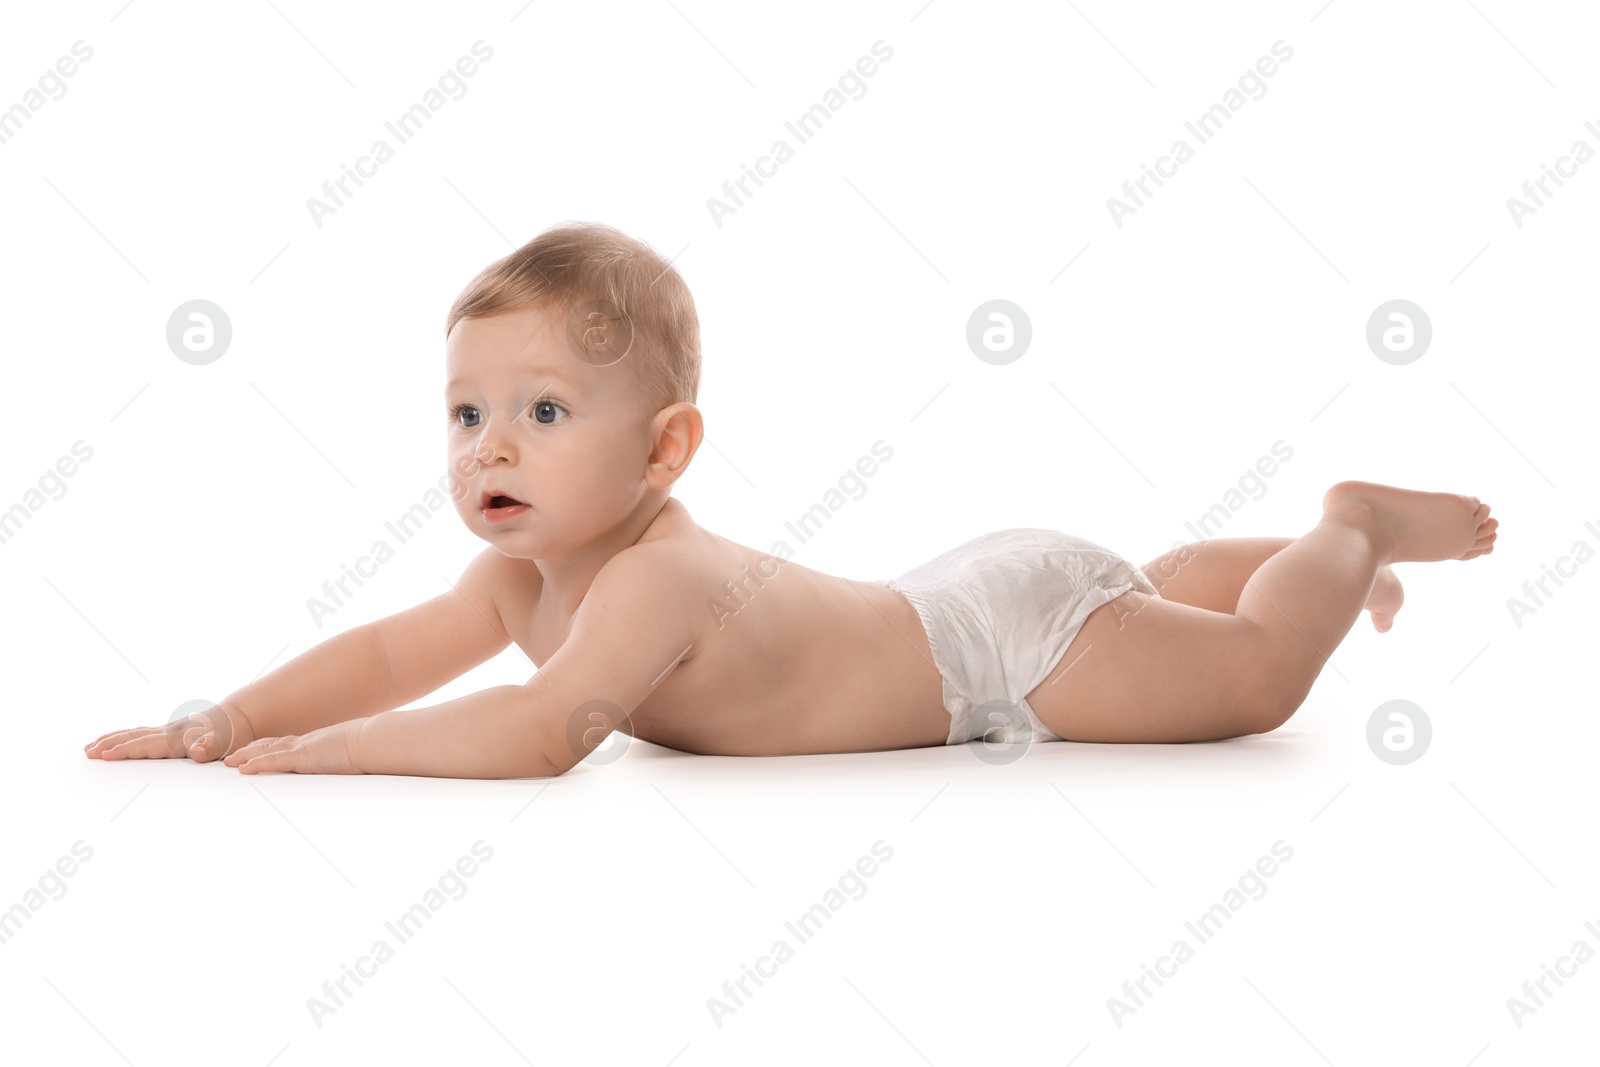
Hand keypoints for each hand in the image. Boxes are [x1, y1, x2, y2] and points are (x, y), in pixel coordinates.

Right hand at [85, 701, 255, 762]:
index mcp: (178, 738)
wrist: (240, 718)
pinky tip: (119, 740)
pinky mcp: (170, 733)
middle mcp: (169, 732)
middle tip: (87, 752)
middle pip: (134, 738)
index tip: (104, 755)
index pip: (147, 745)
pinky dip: (126, 737)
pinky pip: (142, 734)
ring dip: (113, 740)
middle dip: (110, 745)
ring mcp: (168, 731)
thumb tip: (197, 749)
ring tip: (91, 746)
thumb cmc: (234, 735)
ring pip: (135, 734)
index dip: (125, 751)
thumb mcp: (226, 743)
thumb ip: (211, 747)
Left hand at [222, 718, 367, 774]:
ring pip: (267, 751)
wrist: (375, 740)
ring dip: (246, 757)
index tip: (253, 751)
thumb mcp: (352, 753)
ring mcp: (304, 748)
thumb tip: (350, 764)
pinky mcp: (305, 757)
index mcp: (316, 743)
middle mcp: (306, 742)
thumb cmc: (369, 747)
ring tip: (229, 762)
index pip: (285, 744)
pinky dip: (258, 764)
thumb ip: (344, 758)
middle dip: (249, 750)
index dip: (267, 747)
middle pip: (270, 745)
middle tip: (231, 757)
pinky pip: (276, 761)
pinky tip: (244, 769)